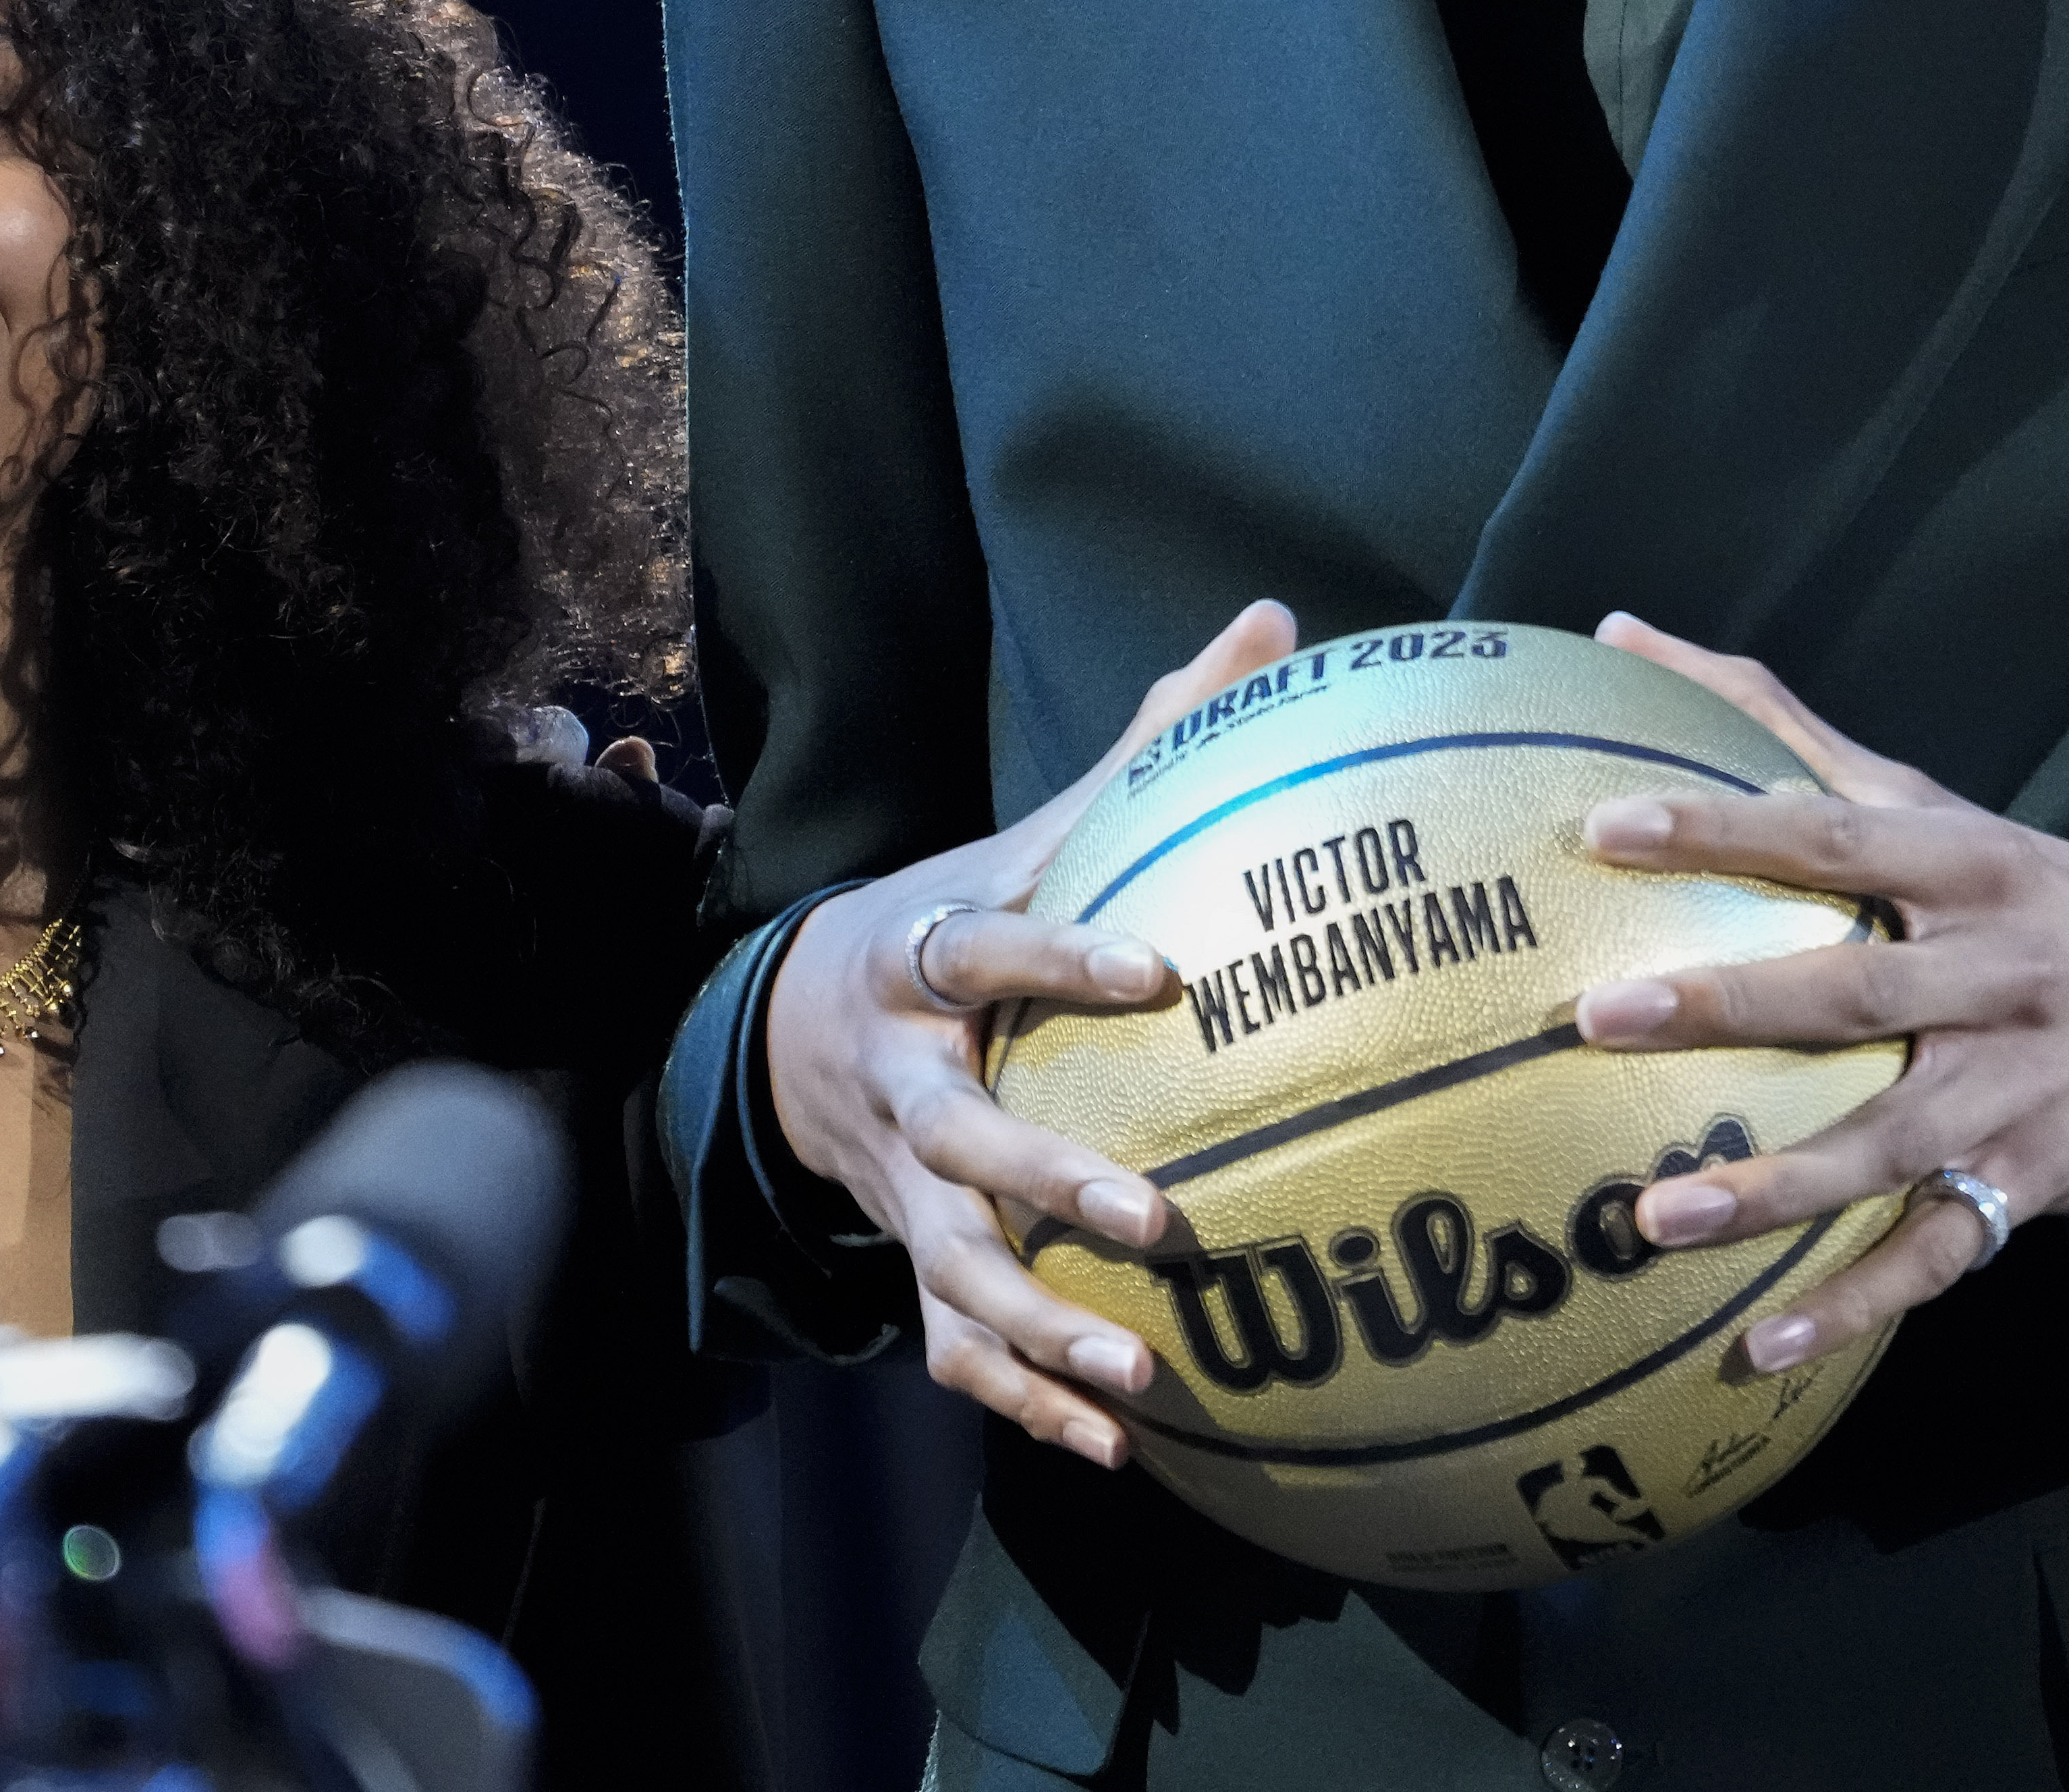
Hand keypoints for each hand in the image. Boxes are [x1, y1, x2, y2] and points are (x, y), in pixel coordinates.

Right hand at [758, 598, 1302, 1463]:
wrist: (796, 1024)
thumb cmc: (961, 914)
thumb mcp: (1031, 829)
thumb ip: (1149, 742)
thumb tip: (1272, 623)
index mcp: (925, 957)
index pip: (990, 947)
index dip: (1065, 957)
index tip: (1160, 971)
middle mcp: (902, 1083)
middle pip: (962, 1139)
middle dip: (1049, 1182)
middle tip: (1157, 1221)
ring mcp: (902, 1187)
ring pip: (954, 1271)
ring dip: (1043, 1330)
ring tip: (1145, 1380)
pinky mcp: (911, 1260)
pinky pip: (957, 1348)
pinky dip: (1028, 1400)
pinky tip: (1117, 1445)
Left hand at [1571, 612, 2068, 1370]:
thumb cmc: (2024, 897)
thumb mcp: (1934, 803)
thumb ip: (1781, 727)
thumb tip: (1621, 632)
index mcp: (1974, 864)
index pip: (1836, 835)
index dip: (1725, 828)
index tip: (1605, 828)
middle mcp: (2005, 975)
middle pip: (1860, 992)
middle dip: (1734, 1007)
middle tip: (1603, 1016)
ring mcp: (2020, 1092)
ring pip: (1891, 1142)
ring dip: (1777, 1186)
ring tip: (1655, 1218)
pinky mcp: (2026, 1187)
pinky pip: (1933, 1256)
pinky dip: (1849, 1305)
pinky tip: (1756, 1344)